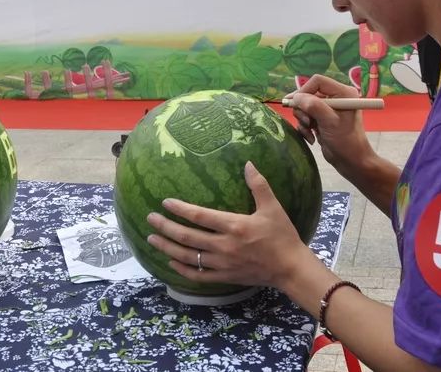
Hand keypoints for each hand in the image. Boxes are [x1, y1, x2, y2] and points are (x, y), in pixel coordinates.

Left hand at [145, 162, 324, 290]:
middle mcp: (224, 245)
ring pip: (188, 257)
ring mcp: (222, 264)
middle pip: (187, 237)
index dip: (180, 209)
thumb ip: (258, 185)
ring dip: (168, 248)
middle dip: (166, 228)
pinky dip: (182, 269)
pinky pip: (198, 275)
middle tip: (150, 219)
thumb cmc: (282, 235)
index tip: (165, 203)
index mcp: (234, 226)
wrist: (290, 268)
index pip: (199, 216)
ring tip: (152, 239)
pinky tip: (171, 262)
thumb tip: (248, 163)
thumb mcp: (272, 207)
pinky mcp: (225, 277)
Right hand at [285, 75, 374, 174]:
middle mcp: (335, 98)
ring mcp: (328, 109)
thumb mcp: (329, 122)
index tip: (294, 103)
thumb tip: (296, 98)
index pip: (317, 82)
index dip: (304, 90)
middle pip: (308, 94)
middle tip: (306, 122)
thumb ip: (313, 106)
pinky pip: (305, 117)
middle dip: (303, 109)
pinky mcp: (321, 119)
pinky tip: (311, 137)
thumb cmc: (345, 141)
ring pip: (304, 106)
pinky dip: (305, 127)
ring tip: (310, 131)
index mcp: (343, 93)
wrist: (351, 162)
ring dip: (303, 120)